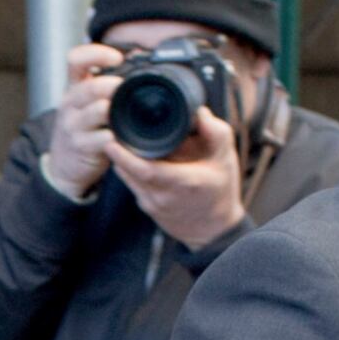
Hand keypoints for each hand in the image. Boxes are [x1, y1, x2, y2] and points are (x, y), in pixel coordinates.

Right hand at [41, 42, 128, 197]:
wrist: (64, 163)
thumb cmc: (83, 126)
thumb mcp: (86, 101)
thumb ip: (105, 80)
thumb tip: (138, 55)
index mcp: (74, 86)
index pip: (76, 59)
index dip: (96, 54)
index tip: (117, 59)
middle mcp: (70, 103)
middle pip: (89, 87)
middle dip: (111, 86)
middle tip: (125, 88)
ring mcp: (74, 126)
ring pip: (96, 112)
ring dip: (113, 110)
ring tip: (123, 112)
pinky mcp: (81, 147)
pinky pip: (101, 139)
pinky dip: (113, 137)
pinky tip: (120, 137)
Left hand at [112, 97, 251, 249]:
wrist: (214, 228)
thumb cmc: (221, 188)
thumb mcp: (226, 158)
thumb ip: (216, 133)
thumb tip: (200, 111)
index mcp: (184, 182)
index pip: (146, 171)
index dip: (125, 157)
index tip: (111, 140)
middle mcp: (163, 196)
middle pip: (130, 172)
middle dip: (118, 151)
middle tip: (112, 130)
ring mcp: (152, 204)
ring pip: (127, 177)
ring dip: (121, 159)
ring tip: (119, 138)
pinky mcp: (146, 206)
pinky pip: (131, 183)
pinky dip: (127, 168)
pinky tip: (131, 154)